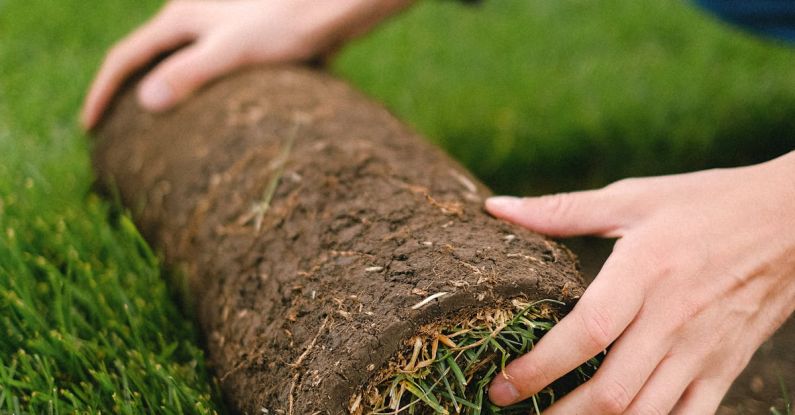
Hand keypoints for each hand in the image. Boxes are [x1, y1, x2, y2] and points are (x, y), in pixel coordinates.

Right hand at [80, 0, 411, 129]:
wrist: (328, 7)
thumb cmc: (286, 24)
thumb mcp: (234, 50)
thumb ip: (191, 73)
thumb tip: (146, 102)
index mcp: (179, 18)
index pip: (125, 57)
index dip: (102, 93)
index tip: (90, 128)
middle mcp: (191, 15)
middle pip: (145, 55)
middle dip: (125, 91)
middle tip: (113, 131)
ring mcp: (215, 23)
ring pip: (174, 59)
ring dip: (158, 89)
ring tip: (154, 127)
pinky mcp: (240, 34)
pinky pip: (202, 64)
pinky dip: (191, 87)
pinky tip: (205, 111)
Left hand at [486, 151, 794, 413]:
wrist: (793, 220)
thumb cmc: (707, 204)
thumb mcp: (634, 197)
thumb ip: (562, 210)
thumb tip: (497, 207)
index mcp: (645, 271)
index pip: (587, 333)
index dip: (539, 367)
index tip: (502, 385)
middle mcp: (674, 318)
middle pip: (613, 390)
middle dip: (558, 413)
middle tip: (513, 412)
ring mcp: (704, 349)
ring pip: (646, 412)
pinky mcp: (726, 367)